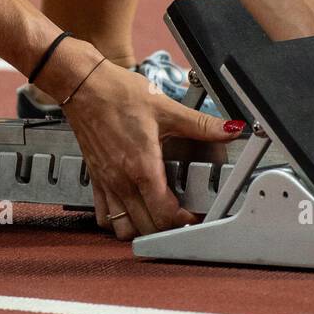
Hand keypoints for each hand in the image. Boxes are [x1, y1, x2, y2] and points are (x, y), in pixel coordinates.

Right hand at [61, 58, 245, 241]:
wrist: (82, 85)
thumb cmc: (118, 93)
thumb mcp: (165, 107)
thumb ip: (201, 124)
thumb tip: (231, 129)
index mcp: (142, 166)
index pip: (164, 214)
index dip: (184, 221)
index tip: (195, 214)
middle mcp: (122, 180)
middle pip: (147, 228)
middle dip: (168, 228)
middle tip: (182, 215)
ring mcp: (106, 182)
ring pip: (123, 228)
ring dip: (142, 228)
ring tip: (157, 215)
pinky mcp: (95, 178)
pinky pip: (104, 216)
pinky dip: (118, 221)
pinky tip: (131, 208)